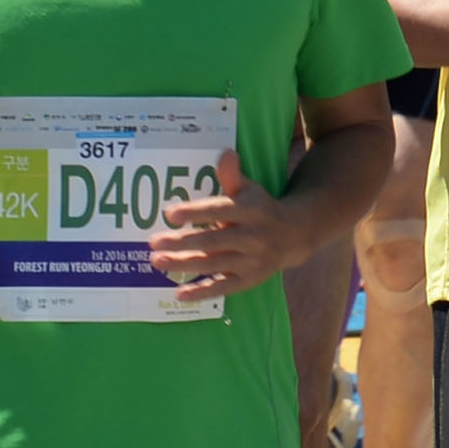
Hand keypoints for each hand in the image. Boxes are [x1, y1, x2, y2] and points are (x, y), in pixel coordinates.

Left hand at [144, 149, 321, 297]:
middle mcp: (252, 236)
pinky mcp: (249, 280)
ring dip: (184, 265)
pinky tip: (179, 293)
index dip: (195, 212)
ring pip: (213, 265)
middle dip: (181, 243)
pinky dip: (201, 292)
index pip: (219, 210)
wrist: (294, 236)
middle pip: (212, 241)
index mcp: (250, 210)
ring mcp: (251, 261)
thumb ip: (232, 176)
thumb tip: (225, 153)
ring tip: (157, 262)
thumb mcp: (250, 189)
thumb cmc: (261, 209)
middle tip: (154, 242)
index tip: (170, 213)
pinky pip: (223, 287)